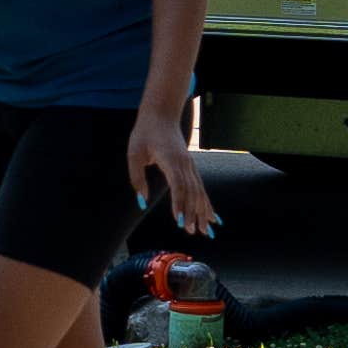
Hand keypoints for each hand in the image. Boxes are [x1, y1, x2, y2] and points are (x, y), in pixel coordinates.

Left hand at [128, 97, 212, 235]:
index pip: (178, 185)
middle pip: (191, 192)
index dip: (179, 204)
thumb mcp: (134, 154)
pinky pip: (201, 188)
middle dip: (192, 213)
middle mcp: (184, 164)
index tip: (179, 220)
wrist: (161, 115)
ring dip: (203, 212)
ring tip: (206, 231)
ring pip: (199, 191)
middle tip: (191, 232)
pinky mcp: (191, 167)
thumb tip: (142, 202)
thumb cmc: (145, 134)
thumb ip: (137, 178)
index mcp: (170, 160)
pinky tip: (213, 218)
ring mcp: (190, 165)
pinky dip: (207, 204)